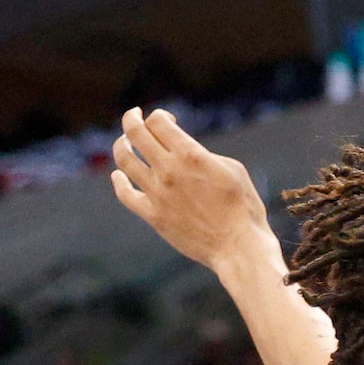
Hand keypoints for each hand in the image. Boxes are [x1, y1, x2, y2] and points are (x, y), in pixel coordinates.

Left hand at [110, 108, 270, 269]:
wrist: (240, 248)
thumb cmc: (244, 209)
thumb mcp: (234, 170)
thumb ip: (204, 154)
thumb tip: (185, 151)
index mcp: (191, 155)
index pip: (158, 121)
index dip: (160, 115)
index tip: (168, 120)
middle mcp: (169, 170)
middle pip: (135, 132)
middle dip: (132, 119)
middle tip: (135, 117)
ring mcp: (158, 193)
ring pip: (124, 158)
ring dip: (121, 144)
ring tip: (125, 142)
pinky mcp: (154, 215)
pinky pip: (125, 194)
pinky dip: (119, 181)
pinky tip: (118, 176)